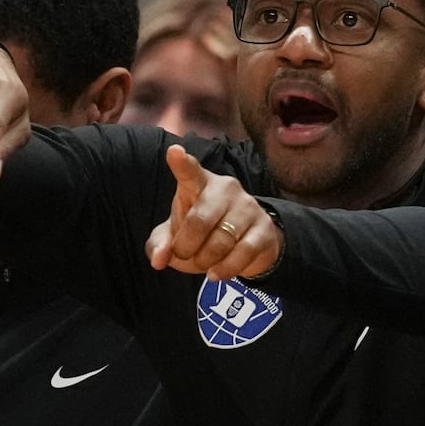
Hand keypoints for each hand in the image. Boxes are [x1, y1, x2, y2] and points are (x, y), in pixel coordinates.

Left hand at [145, 144, 283, 280]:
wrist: (247, 245)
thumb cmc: (203, 234)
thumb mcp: (176, 237)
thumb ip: (161, 246)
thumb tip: (159, 260)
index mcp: (199, 183)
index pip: (190, 171)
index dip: (181, 163)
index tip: (174, 152)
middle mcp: (225, 188)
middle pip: (199, 220)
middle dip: (186, 247)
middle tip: (183, 256)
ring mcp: (248, 206)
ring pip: (221, 241)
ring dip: (205, 261)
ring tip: (203, 264)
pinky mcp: (264, 227)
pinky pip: (243, 252)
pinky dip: (225, 269)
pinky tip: (216, 273)